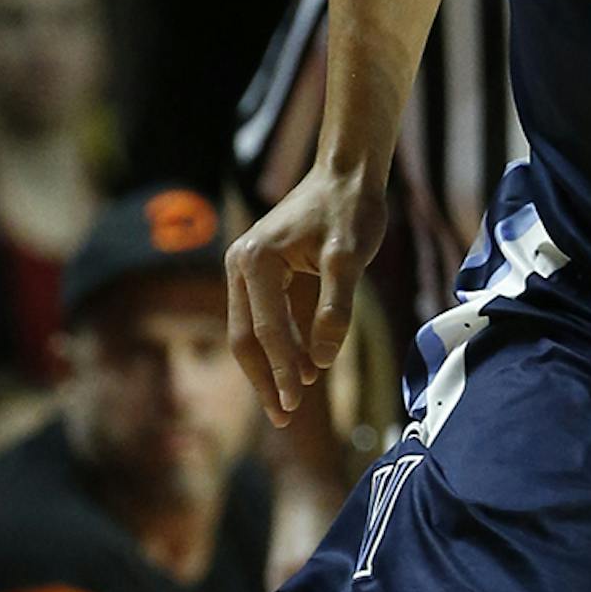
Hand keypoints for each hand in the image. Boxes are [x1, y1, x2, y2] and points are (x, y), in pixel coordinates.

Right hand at [226, 164, 387, 426]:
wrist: (345, 173)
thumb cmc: (351, 210)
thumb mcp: (351, 259)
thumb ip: (336, 308)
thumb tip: (322, 360)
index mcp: (256, 261)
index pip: (266, 330)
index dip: (281, 370)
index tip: (296, 404)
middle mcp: (239, 263)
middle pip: (244, 337)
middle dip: (264, 379)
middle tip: (283, 418)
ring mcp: (243, 266)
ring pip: (247, 331)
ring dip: (267, 367)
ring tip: (287, 404)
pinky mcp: (256, 271)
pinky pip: (259, 318)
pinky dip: (274, 346)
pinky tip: (295, 371)